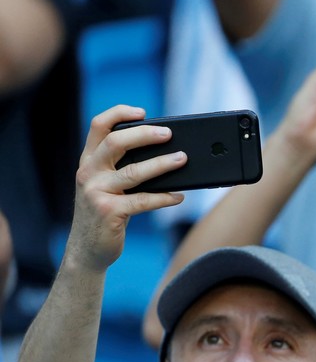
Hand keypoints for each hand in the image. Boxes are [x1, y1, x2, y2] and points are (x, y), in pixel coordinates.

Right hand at [68, 105, 185, 272]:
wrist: (87, 249)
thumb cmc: (105, 212)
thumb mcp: (106, 186)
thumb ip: (122, 168)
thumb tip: (165, 153)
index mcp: (88, 161)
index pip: (99, 126)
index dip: (120, 113)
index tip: (143, 112)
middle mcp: (88, 172)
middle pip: (116, 142)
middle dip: (145, 135)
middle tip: (169, 134)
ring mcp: (96, 192)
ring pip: (134, 171)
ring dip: (162, 164)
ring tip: (183, 159)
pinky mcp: (109, 211)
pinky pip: (143, 200)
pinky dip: (164, 198)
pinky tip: (179, 196)